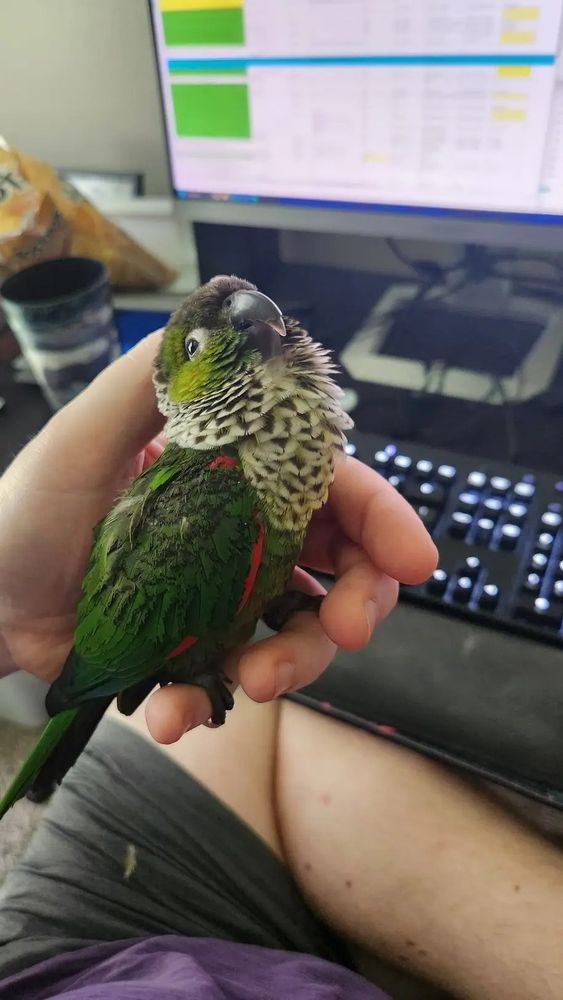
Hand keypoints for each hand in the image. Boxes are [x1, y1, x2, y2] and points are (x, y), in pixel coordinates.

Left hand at [0, 332, 436, 742]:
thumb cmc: (26, 507)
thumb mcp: (86, 435)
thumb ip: (153, 381)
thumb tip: (228, 317)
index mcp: (236, 476)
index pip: (331, 489)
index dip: (383, 520)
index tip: (412, 559)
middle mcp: (242, 536)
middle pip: (339, 569)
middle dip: (358, 604)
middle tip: (345, 633)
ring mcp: (221, 600)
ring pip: (299, 634)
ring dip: (292, 665)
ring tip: (249, 682)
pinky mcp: (192, 652)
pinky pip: (228, 684)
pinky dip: (209, 704)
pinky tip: (172, 712)